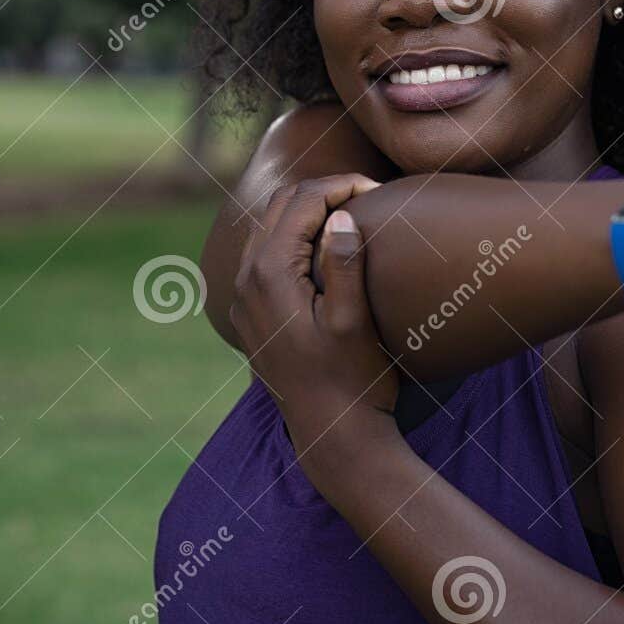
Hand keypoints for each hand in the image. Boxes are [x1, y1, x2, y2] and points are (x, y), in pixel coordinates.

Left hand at [230, 174, 398, 449]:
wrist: (332, 437)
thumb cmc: (352, 382)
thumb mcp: (354, 323)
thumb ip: (344, 265)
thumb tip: (340, 217)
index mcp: (270, 274)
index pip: (302, 202)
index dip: (342, 186)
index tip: (381, 190)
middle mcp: (246, 280)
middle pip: (280, 205)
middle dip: (324, 191)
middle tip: (368, 196)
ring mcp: (242, 297)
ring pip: (268, 226)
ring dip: (307, 212)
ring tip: (352, 214)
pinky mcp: (250, 312)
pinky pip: (264, 254)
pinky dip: (292, 236)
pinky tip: (324, 246)